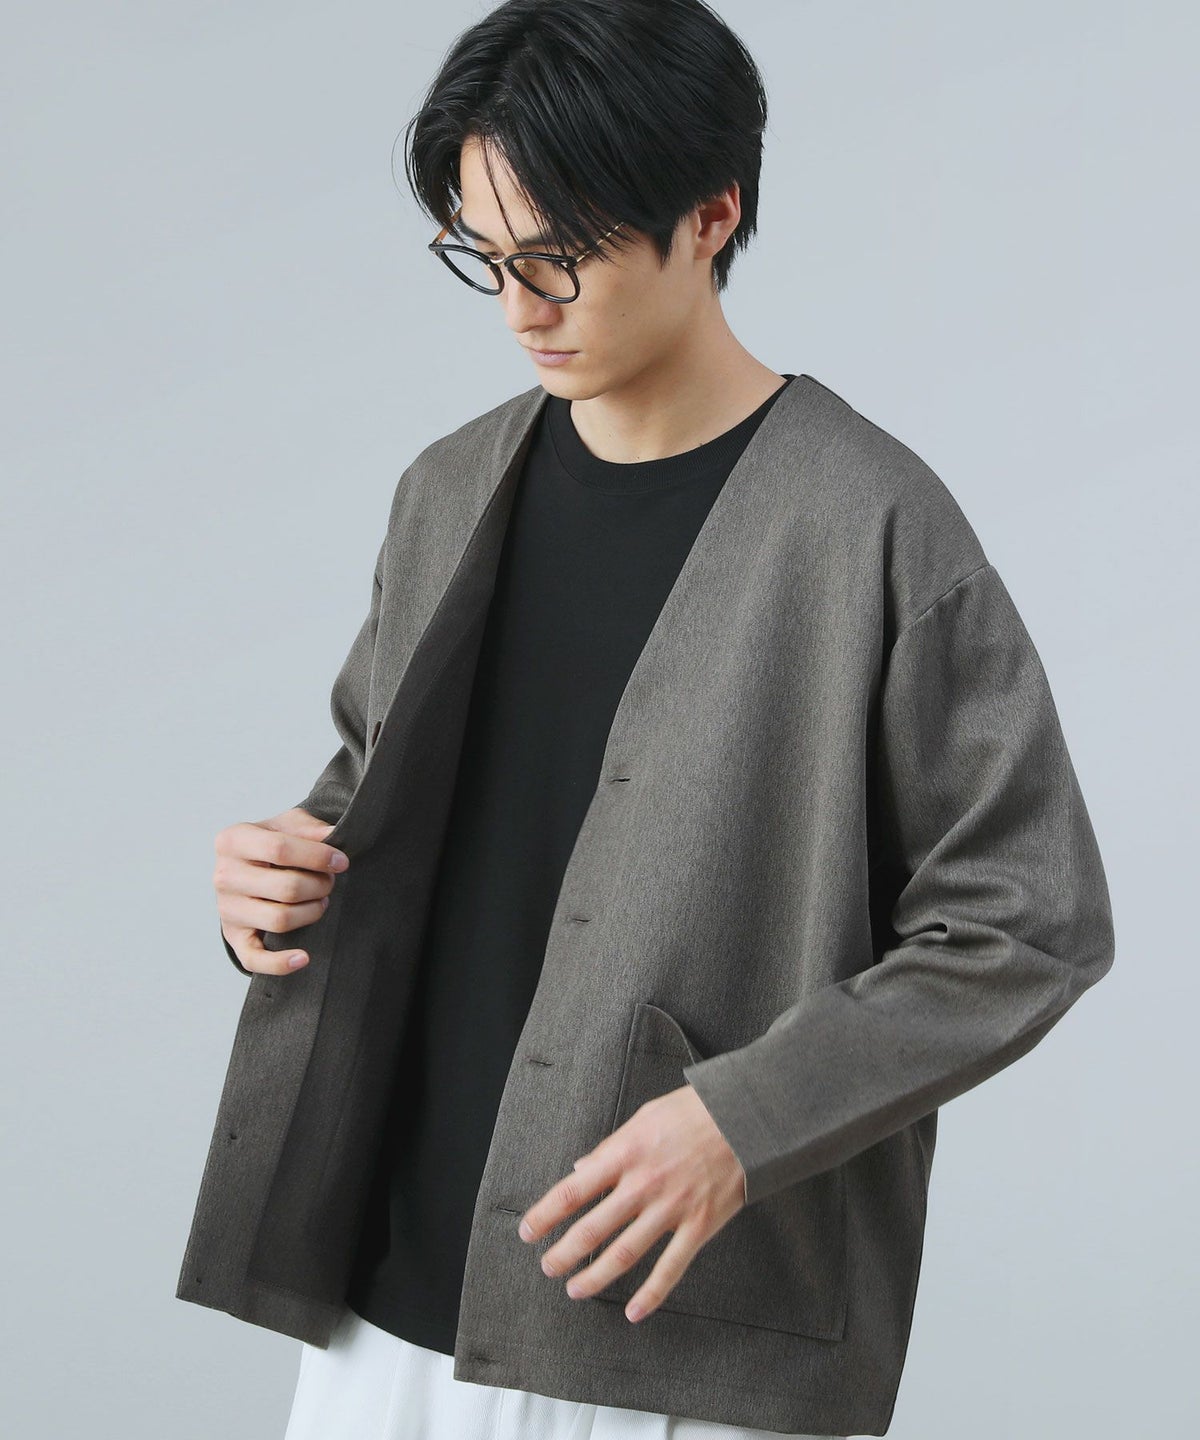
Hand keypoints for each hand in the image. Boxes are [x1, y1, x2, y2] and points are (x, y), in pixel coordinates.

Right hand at [214, 808, 349, 974]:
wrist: (246, 868)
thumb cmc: (272, 844)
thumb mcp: (288, 824)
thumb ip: (309, 827)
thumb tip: (333, 836)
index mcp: (233, 840)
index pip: (280, 848)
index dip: (318, 856)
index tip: (342, 862)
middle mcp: (224, 875)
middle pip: (286, 887)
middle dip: (320, 885)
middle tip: (329, 881)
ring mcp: (226, 909)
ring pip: (280, 919)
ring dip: (312, 912)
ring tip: (321, 901)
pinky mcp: (233, 937)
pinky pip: (254, 959)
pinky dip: (280, 963)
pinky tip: (304, 958)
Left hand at [518, 1083, 746, 1323]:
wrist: (745, 1117)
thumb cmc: (693, 1111)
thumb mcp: (644, 1117)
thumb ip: (610, 1147)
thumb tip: (580, 1169)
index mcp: (625, 1154)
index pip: (573, 1191)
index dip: (545, 1215)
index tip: (528, 1231)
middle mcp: (643, 1185)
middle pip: (593, 1229)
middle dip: (564, 1253)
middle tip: (547, 1267)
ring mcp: (671, 1208)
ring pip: (625, 1254)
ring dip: (595, 1277)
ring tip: (575, 1290)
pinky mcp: (699, 1226)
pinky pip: (670, 1268)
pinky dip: (651, 1294)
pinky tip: (633, 1312)